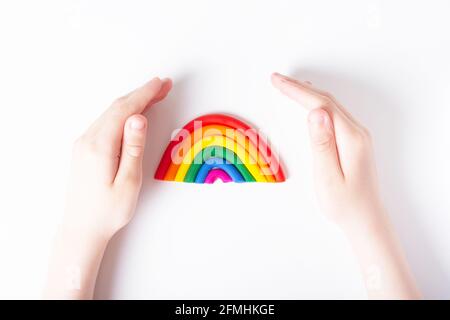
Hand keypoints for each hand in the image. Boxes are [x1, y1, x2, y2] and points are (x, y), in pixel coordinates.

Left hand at [45, 77, 171, 298]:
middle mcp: (88, 140)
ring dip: (133, 103)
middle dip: (141, 94)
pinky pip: (106, 123)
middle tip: (163, 85)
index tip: (161, 83)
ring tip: (154, 96)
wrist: (81, 228)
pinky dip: (122, 114)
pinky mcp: (85, 150)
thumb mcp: (128, 182)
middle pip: (117, 108)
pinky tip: (133, 115)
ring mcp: (84, 144)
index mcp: (100, 146)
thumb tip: (139, 118)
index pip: (125, 110)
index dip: (145, 94)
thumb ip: (134, 148)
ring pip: (111, 114)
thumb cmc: (108, 211)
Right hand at [271, 72, 380, 228]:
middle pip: (327, 100)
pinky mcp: (354, 142)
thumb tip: (316, 113)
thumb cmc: (345, 204)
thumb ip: (322, 144)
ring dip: (308, 94)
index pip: (321, 105)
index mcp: (351, 139)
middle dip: (300, 88)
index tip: (278, 82)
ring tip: (289, 86)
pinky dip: (318, 104)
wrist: (366, 220)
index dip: (298, 92)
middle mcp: (357, 133)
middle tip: (277, 79)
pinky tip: (310, 104)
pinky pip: (334, 115)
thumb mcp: (328, 177)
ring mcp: (357, 136)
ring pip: (331, 106)